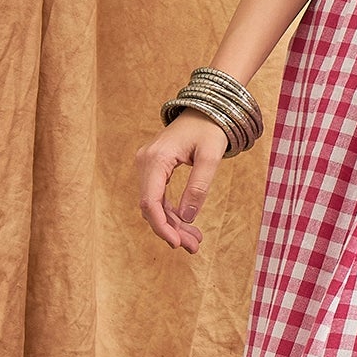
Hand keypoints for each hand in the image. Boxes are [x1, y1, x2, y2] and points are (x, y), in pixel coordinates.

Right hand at [135, 112, 228, 252]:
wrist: (206, 108)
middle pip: (151, 207)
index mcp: (156, 159)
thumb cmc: (210, 129)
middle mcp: (145, 162)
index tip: (177, 244)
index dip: (161, 226)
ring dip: (173, 225)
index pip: (150, 202)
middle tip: (194, 247)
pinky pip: (159, 196)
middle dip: (171, 230)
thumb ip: (199, 187)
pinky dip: (172, 213)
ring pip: (155, 204)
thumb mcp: (211, 157)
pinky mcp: (154, 168)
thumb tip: (187, 218)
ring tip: (195, 242)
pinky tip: (188, 226)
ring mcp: (147, 165)